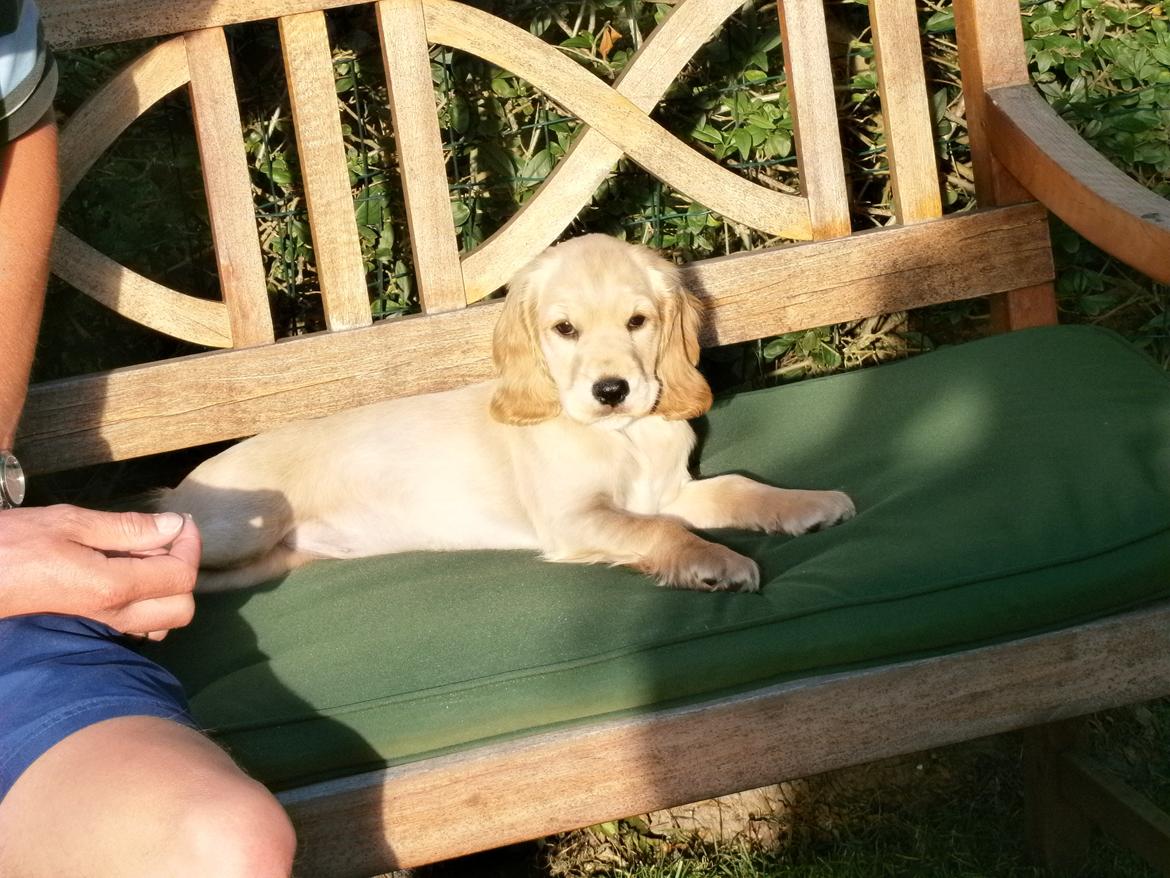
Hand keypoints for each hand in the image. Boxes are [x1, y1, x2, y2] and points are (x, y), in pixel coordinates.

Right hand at [0, 504, 201, 638]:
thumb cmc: (14, 544)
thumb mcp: (70, 523)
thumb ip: (128, 528)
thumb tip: (174, 526)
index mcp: (113, 588)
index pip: (182, 576)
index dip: (191, 545)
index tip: (181, 520)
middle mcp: (116, 614)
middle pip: (183, 608)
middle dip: (185, 570)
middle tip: (165, 538)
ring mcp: (104, 624)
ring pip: (164, 621)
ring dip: (169, 588)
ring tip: (147, 554)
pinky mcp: (93, 623)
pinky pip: (141, 623)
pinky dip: (151, 601)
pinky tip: (130, 571)